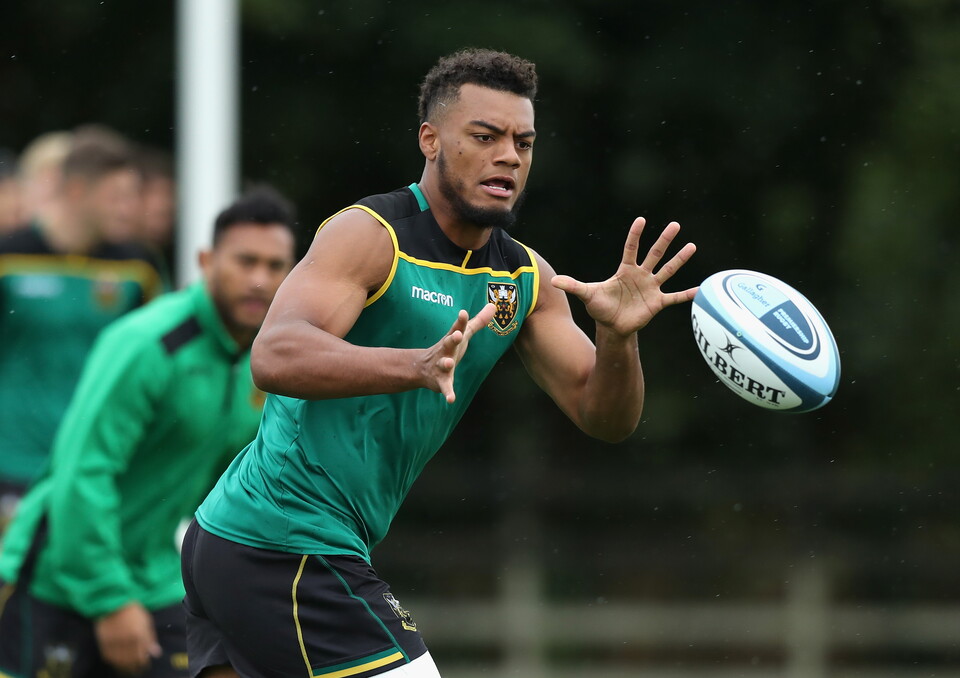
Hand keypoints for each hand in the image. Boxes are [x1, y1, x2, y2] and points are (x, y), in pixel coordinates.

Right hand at [95, 602, 161, 674]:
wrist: (114, 601)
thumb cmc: (133, 610)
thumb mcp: (146, 621)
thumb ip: (150, 638)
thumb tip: (155, 653)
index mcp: (139, 634)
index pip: (143, 655)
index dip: (144, 663)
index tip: (145, 666)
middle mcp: (127, 640)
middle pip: (132, 660)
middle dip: (135, 666)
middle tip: (136, 669)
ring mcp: (114, 641)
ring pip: (120, 660)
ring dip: (125, 666)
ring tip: (128, 668)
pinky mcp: (103, 642)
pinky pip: (109, 657)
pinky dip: (114, 661)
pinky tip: (117, 662)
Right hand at [422, 303, 495, 402]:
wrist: (422, 368)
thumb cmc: (448, 348)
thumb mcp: (463, 335)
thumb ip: (479, 321)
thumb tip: (494, 305)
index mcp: (452, 339)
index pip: (457, 328)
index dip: (460, 321)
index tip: (463, 313)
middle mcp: (445, 350)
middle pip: (448, 343)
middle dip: (451, 338)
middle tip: (456, 334)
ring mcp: (441, 366)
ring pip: (443, 364)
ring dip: (446, 363)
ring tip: (449, 363)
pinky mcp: (441, 382)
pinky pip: (445, 387)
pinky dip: (448, 393)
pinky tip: (451, 399)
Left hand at [552, 218, 696, 335]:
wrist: (612, 326)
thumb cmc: (600, 307)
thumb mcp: (587, 294)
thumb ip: (573, 285)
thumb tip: (554, 281)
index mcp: (625, 270)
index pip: (631, 248)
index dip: (635, 235)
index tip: (641, 220)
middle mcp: (641, 275)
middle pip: (654, 254)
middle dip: (664, 240)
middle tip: (675, 225)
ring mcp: (651, 287)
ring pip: (667, 270)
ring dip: (679, 259)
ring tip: (692, 246)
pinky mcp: (657, 302)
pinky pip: (674, 297)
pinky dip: (686, 295)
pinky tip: (700, 289)